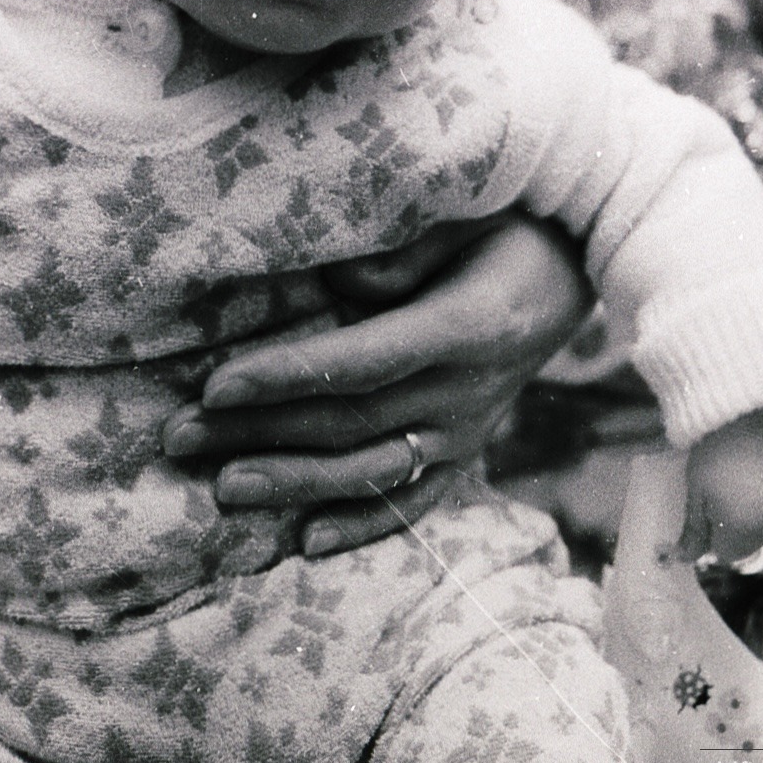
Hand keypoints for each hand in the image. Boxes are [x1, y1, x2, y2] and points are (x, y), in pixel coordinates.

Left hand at [163, 213, 591, 555]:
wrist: (581, 268)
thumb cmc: (509, 224)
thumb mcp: (465, 215)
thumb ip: (400, 253)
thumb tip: (335, 292)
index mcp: (465, 327)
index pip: (362, 361)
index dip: (287, 376)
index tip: (216, 384)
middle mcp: (467, 392)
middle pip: (351, 422)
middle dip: (259, 432)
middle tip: (181, 436)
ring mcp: (468, 430)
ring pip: (371, 471)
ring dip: (292, 484)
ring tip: (221, 491)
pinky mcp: (467, 450)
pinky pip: (411, 500)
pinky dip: (359, 526)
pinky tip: (302, 546)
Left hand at [680, 394, 762, 563]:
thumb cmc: (718, 441)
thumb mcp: (695, 485)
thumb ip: (692, 528)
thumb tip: (680, 560)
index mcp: (744, 533)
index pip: (728, 553)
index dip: (717, 530)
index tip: (712, 502)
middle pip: (760, 537)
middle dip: (747, 517)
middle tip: (735, 476)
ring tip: (761, 462)